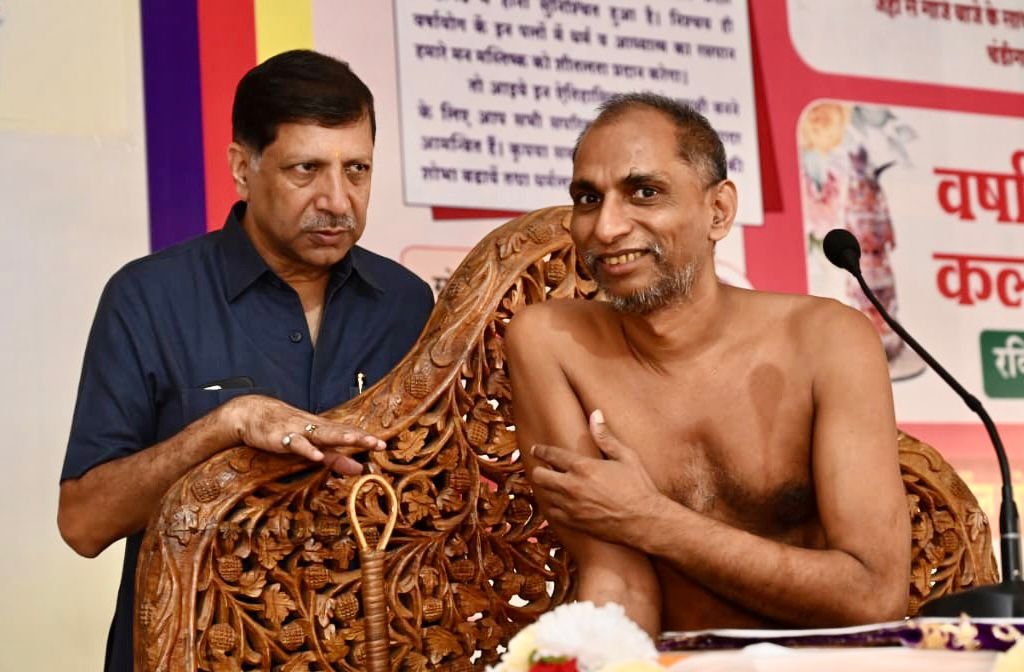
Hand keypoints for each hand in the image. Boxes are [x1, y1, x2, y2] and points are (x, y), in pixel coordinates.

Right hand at [222, 395, 384, 474]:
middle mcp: (314, 427)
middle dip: (360, 437)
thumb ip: (336, 458)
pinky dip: (306, 449)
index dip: (366, 438)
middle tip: (378, 443)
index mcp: (323, 429)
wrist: (252, 413)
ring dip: (338, 437)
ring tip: (355, 440)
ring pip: (321, 434)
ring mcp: (298, 430)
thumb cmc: (286, 429)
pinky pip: (296, 443)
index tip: (384, 445)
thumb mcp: (313, 446)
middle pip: (341, 431)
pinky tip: (316, 456)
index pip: (349, 432)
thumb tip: (360, 468)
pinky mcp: (281, 437)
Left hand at [529, 409, 663, 544]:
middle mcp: (572, 487)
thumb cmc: (639, 487)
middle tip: (543, 467)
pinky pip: (552, 513)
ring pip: (543, 494)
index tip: (536, 449)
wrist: (645, 522)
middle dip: (540, 469)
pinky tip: (559, 502)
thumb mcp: (626, 457)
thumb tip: (595, 414)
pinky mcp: (574, 523)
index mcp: (584, 467)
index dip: (541, 450)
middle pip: (539, 475)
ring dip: (546, 488)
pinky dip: (553, 506)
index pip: (552, 454)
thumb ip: (606, 436)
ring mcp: (571, 506)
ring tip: (552, 484)